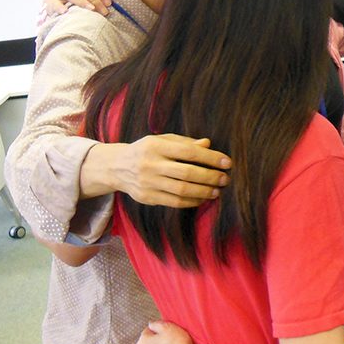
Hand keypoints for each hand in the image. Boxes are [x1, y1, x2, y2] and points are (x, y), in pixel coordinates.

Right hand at [42, 0, 110, 16]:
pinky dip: (60, 7)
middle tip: (104, 11)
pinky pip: (55, 3)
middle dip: (97, 0)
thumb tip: (113, 0)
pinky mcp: (53, 2)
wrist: (58, 5)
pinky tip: (65, 11)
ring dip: (83, 2)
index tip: (109, 3)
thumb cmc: (78, 1)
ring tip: (91, 9)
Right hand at [83, 134, 231, 206]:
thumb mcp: (162, 141)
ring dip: (203, 192)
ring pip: (181, 190)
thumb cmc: (147, 151)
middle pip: (187, 173)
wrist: (116, 167)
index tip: (227, 163)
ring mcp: (147, 182)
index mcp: (155, 146)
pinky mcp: (147, 197)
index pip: (188, 152)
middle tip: (225, 179)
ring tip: (217, 191)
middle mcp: (150, 164)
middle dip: (210, 177)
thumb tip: (208, 144)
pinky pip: (174, 202)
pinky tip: (202, 198)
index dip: (210, 158)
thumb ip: (185, 143)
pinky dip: (192, 201)